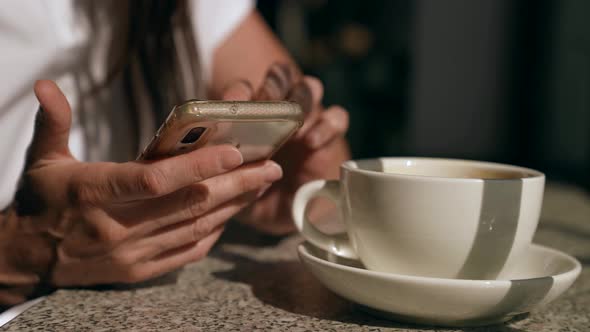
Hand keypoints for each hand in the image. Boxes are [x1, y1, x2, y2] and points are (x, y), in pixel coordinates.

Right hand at [0, 81, 281, 300]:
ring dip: (233, 207)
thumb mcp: (41, 159)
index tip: (235, 153)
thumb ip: (53, 122)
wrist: (27, 258)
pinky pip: (186, 253)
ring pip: (194, 229)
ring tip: (261, 186)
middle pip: (189, 204)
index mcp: (95, 192)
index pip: (155, 180)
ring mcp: (131, 254)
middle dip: (236, 185)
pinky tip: (231, 216)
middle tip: (270, 168)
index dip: (198, 167)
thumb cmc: (41, 202)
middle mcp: (117, 227)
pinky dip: (212, 234)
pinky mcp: (138, 272)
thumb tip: (48, 85)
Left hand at [222, 64, 350, 234]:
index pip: (244, 88)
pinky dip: (326, 125)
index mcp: (250, 114)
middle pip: (281, 76)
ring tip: (293, 126)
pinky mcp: (329, 135)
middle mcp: (280, 109)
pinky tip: (310, 143)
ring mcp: (307, 119)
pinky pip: (336, 118)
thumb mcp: (233, 180)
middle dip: (274, 86)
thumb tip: (219, 151)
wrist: (284, 214)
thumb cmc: (253, 193)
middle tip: (268, 106)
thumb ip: (227, 164)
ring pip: (310, 87)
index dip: (240, 92)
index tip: (235, 108)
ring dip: (301, 100)